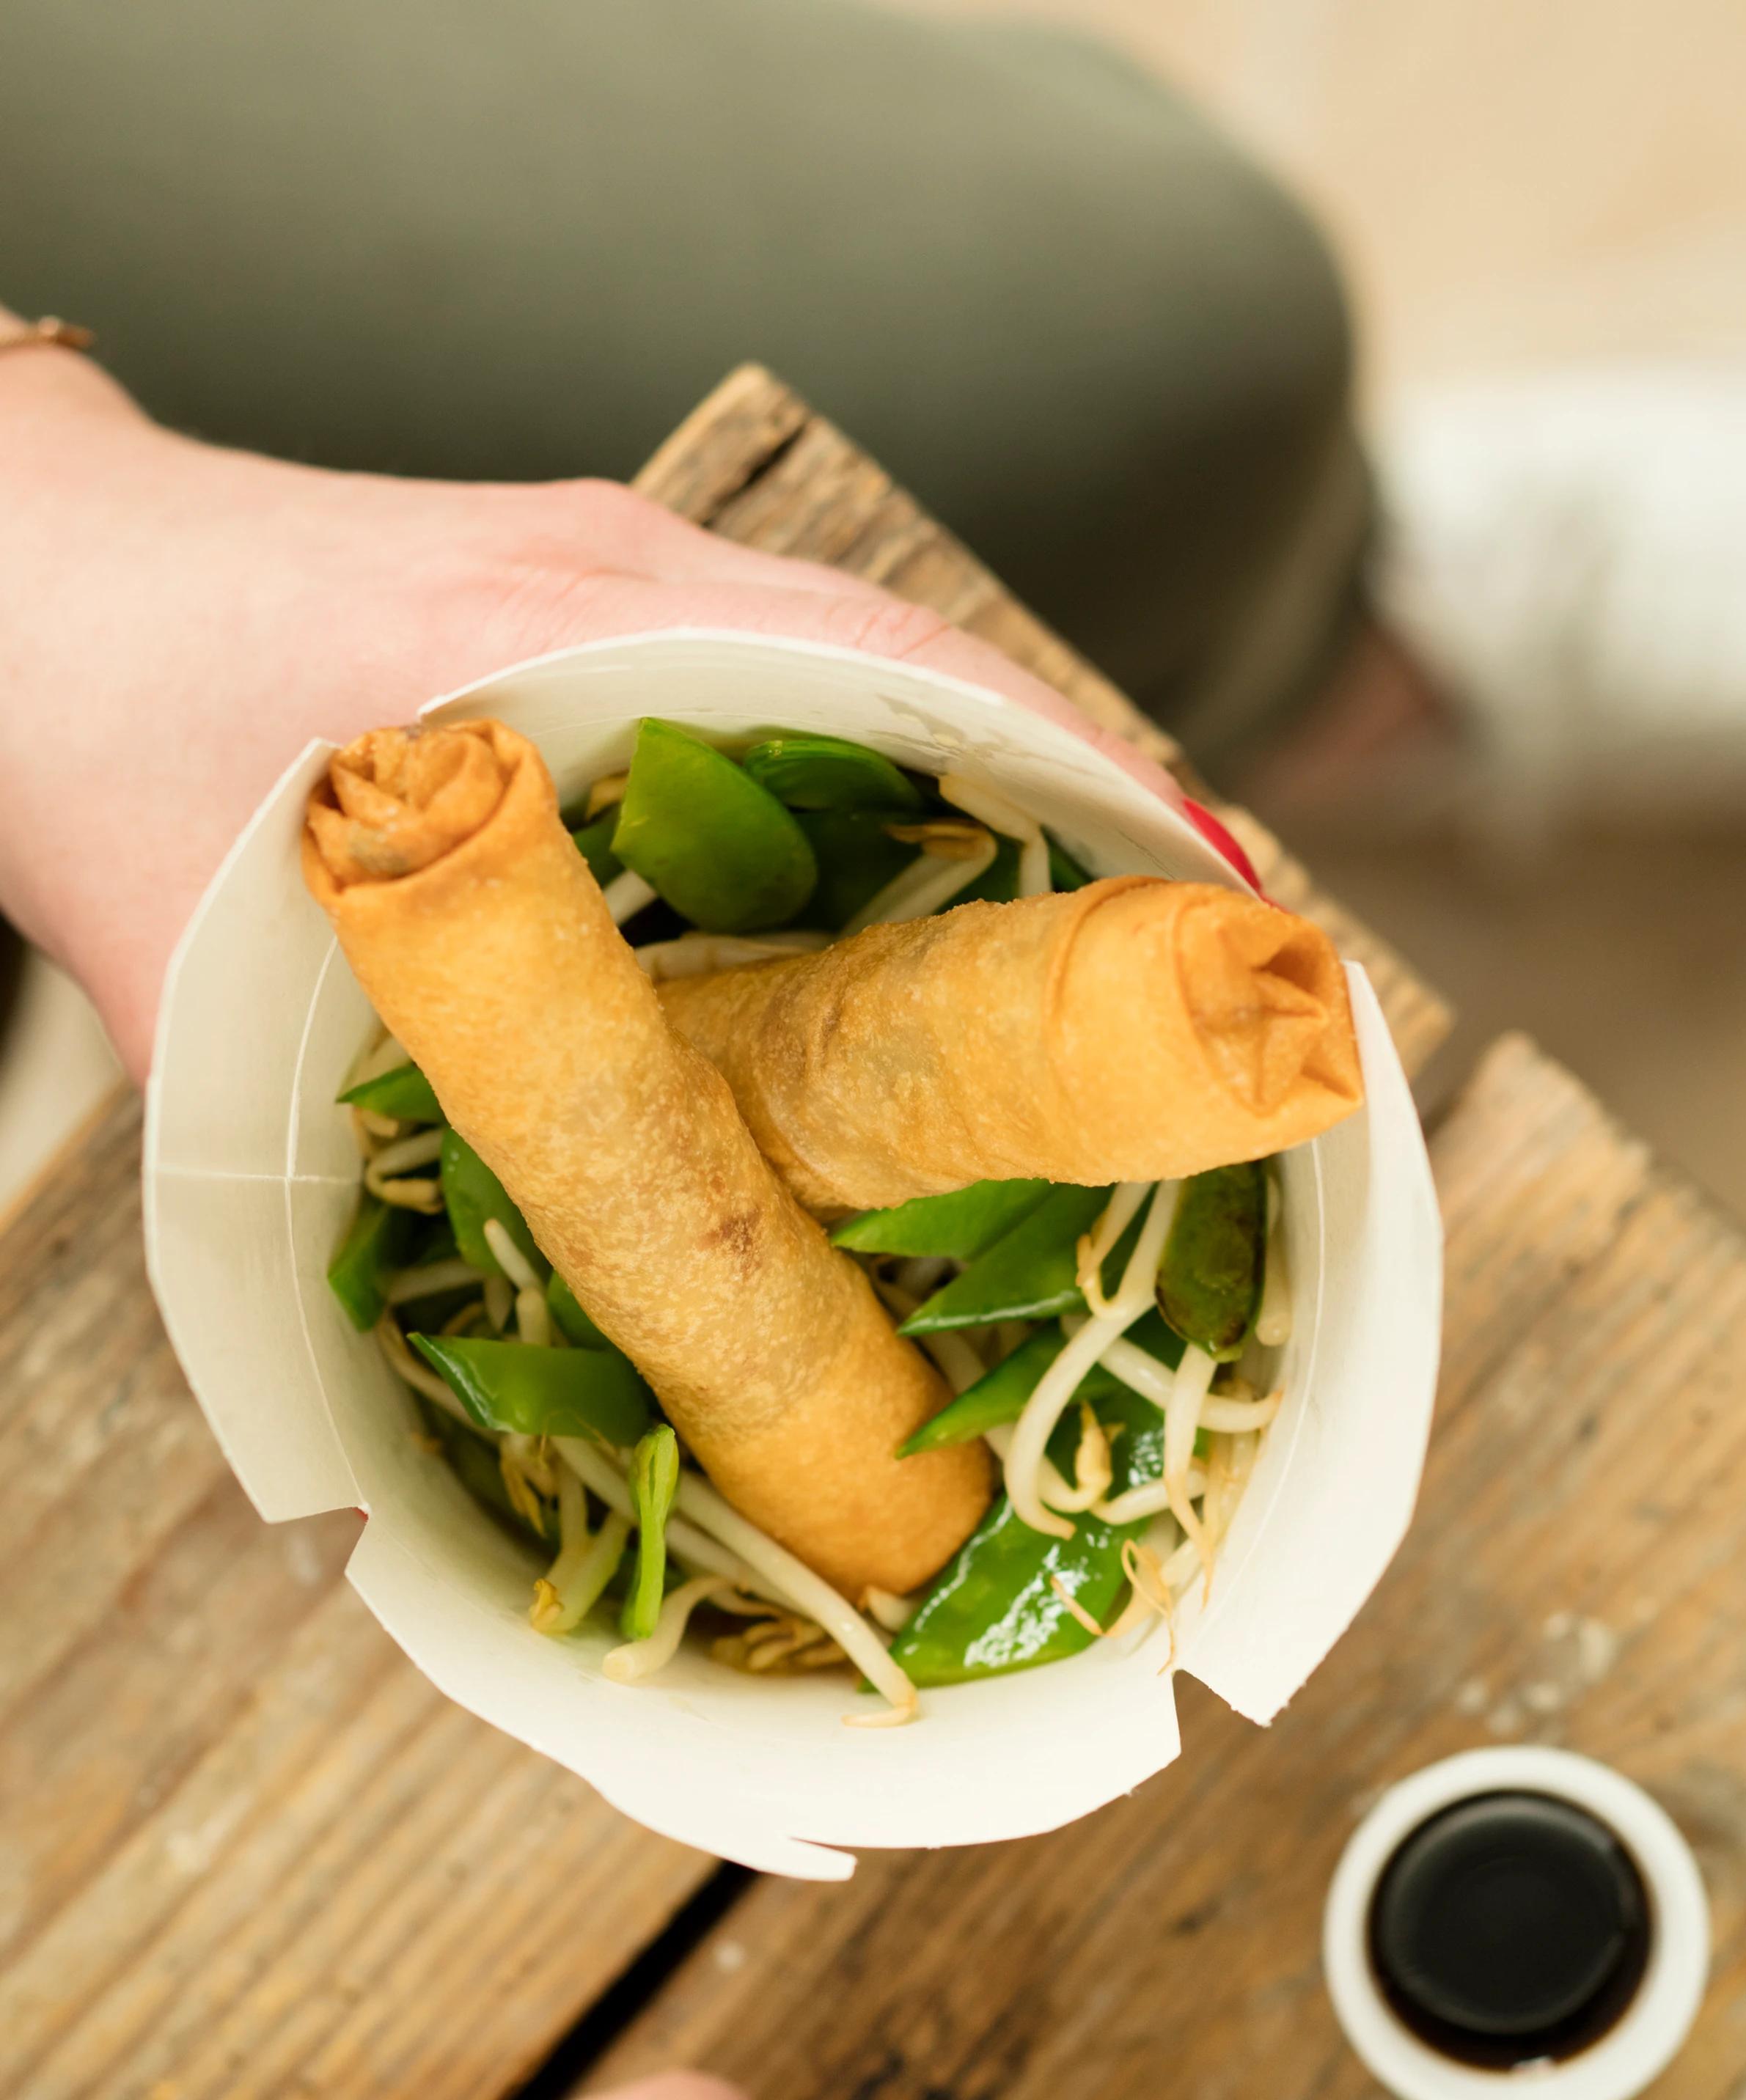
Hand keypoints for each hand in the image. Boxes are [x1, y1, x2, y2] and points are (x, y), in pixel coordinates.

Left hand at [0, 348, 1174, 1076]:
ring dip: (1014, 833)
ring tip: (1120, 1004)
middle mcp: (650, 582)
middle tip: (1216, 1011)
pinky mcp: (610, 611)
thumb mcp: (215, 993)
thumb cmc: (97, 747)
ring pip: (895, 698)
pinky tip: (935, 946)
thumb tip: (401, 1469)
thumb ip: (344, 1176)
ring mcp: (640, 585)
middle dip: (1096, 847)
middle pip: (952, 696)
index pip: (920, 688)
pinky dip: (903, 812)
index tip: (1224, 935)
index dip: (1092, 816)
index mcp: (588, 629)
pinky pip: (811, 702)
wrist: (21, 583)